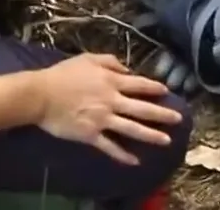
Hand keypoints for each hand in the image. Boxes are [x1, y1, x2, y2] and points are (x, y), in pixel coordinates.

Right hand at [35, 53, 182, 165]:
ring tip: (166, 141)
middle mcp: (111, 101)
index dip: (155, 88)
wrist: (40, 95)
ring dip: (150, 135)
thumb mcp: (88, 58)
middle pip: (142, 109)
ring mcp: (102, 119)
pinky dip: (123, 155)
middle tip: (179, 119)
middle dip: (162, 114)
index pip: (139, 85)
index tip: (167, 92)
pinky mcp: (91, 135)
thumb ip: (110, 61)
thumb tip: (127, 69)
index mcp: (111, 81)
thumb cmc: (63, 74)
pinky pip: (110, 146)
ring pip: (131, 129)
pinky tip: (135, 161)